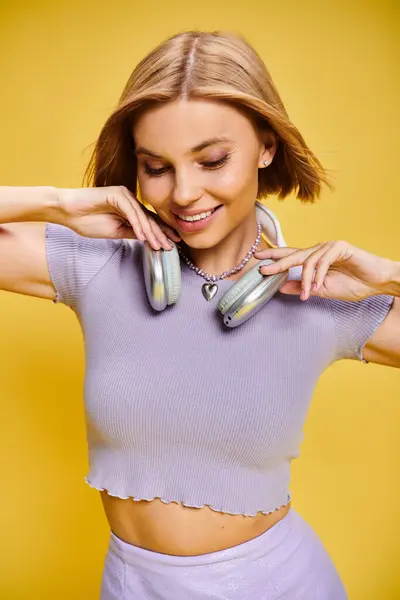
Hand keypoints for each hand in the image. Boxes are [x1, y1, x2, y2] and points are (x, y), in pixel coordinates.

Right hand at [58, 186, 180, 250]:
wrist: (67, 211)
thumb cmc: (87, 221)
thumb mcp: (115, 231)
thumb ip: (132, 232)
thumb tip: (148, 239)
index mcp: (129, 208)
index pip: (148, 222)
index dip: (160, 233)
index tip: (171, 245)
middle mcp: (129, 199)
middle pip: (149, 218)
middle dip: (161, 234)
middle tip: (171, 246)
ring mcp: (124, 195)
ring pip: (142, 216)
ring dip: (151, 232)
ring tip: (159, 245)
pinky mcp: (116, 193)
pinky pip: (131, 212)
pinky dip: (137, 225)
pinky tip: (143, 236)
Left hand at [255, 241, 394, 301]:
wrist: (378, 282)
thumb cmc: (354, 285)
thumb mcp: (323, 290)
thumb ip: (303, 288)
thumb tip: (280, 288)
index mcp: (314, 258)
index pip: (290, 255)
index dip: (274, 256)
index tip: (256, 259)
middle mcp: (320, 249)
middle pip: (293, 254)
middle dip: (277, 262)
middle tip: (262, 270)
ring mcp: (329, 246)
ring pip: (308, 261)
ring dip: (305, 280)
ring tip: (305, 294)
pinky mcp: (340, 247)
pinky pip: (323, 261)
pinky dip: (318, 275)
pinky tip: (317, 285)